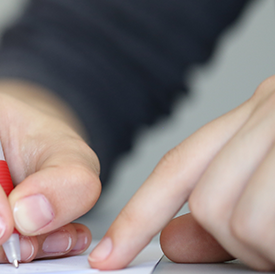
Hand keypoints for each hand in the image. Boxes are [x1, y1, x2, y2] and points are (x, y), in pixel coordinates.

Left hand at [89, 76, 274, 270]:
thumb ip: (220, 214)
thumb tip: (171, 243)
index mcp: (256, 115)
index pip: (176, 167)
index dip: (137, 219)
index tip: (106, 258)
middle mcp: (268, 107)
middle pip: (205, 199)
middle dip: (232, 240)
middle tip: (267, 249)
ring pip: (233, 218)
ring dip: (261, 248)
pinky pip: (263, 223)